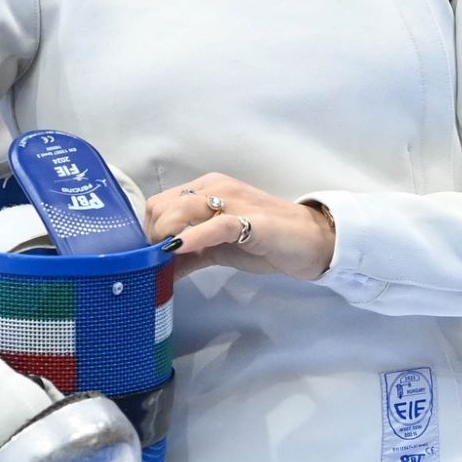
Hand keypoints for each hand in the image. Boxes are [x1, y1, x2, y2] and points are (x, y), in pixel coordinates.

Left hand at [145, 173, 336, 280]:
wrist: (311, 241)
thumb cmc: (265, 242)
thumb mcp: (218, 249)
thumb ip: (190, 257)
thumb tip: (158, 273)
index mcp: (207, 189)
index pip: (159, 203)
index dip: (149, 230)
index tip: (151, 255)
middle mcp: (216, 188)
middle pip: (163, 206)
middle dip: (154, 236)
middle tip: (160, 261)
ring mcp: (234, 202)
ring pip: (183, 209)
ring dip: (167, 236)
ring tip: (169, 259)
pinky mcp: (251, 221)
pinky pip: (216, 225)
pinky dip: (194, 236)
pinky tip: (179, 249)